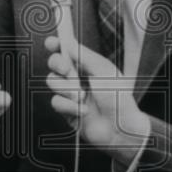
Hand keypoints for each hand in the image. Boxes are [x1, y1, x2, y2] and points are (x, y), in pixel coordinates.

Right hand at [44, 34, 149, 164]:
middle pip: (54, 63)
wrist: (120, 129)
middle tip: (67, 69)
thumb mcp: (104, 72)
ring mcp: (70, 93)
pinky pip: (56, 102)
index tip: (51, 42)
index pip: (68, 50)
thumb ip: (85, 57)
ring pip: (52, 81)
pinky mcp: (66, 110)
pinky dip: (69, 106)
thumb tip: (69, 43)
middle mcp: (77, 77)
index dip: (57, 44)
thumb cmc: (118, 98)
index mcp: (88, 65)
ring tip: (82, 96)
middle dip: (57, 63)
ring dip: (66, 88)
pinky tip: (83, 110)